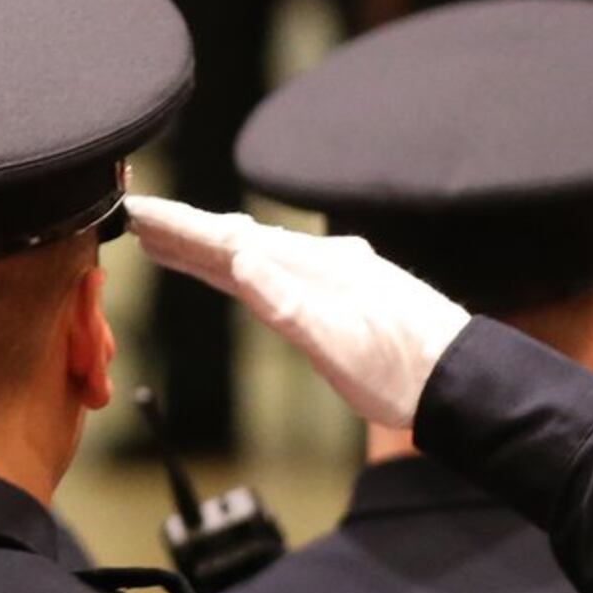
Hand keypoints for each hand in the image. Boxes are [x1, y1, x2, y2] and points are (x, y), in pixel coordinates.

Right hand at [126, 198, 469, 430]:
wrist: (459, 381)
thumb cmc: (401, 370)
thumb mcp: (338, 343)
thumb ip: (287, 301)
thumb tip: (240, 259)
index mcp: (310, 268)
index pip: (231, 240)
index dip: (180, 226)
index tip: (136, 210)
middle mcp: (317, 262)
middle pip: (236, 239)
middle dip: (183, 229)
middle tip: (133, 218)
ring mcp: (329, 276)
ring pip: (254, 252)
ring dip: (207, 245)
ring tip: (164, 240)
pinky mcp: (338, 295)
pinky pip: (274, 271)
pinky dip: (241, 264)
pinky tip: (235, 266)